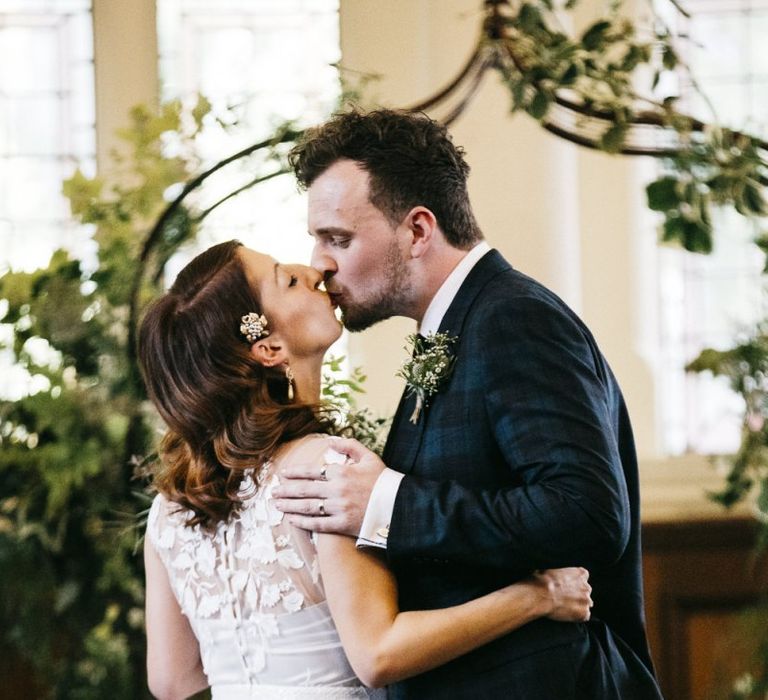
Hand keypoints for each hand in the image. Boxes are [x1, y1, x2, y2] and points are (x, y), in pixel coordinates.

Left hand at [271, 437, 386, 535]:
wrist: (399, 506)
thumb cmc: (383, 480)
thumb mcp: (369, 457)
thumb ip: (349, 446)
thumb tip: (330, 441)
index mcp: (342, 472)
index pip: (312, 471)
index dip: (295, 473)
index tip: (283, 474)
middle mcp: (337, 489)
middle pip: (305, 490)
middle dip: (286, 490)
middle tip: (273, 492)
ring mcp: (338, 508)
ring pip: (307, 506)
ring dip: (289, 505)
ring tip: (276, 504)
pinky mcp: (342, 524)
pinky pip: (317, 524)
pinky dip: (302, 522)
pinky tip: (291, 519)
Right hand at [533, 567, 591, 621]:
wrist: (540, 595)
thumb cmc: (542, 582)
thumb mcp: (549, 570)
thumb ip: (559, 574)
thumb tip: (553, 577)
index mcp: (580, 574)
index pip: (583, 576)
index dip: (575, 581)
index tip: (569, 585)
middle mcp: (586, 587)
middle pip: (585, 591)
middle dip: (577, 594)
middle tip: (565, 597)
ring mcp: (586, 601)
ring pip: (586, 604)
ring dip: (578, 606)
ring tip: (565, 607)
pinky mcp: (583, 614)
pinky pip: (584, 616)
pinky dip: (577, 616)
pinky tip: (567, 615)